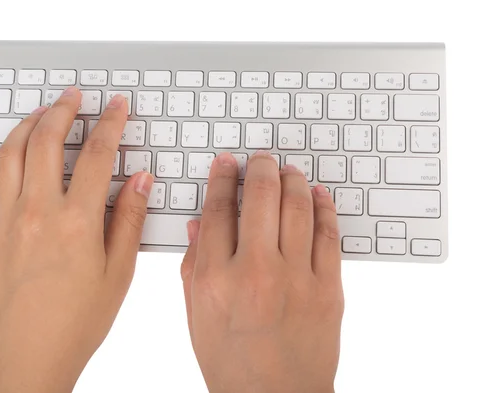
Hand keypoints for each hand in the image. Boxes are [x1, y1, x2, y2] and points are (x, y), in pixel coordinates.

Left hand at [0, 89, 152, 392]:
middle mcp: (38, 211)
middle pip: (48, 140)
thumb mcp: (118, 271)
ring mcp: (6, 220)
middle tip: (73, 97)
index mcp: (77, 220)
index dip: (110, 123)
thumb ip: (128, 219)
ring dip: (28, 126)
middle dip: (63, 110)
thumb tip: (140, 180)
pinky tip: (8, 156)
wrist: (27, 354)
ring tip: (41, 114)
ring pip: (12, 154)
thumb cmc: (76, 320)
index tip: (117, 107)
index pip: (98, 155)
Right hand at [181, 151, 343, 392]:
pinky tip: (317, 195)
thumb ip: (194, 265)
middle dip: (260, 168)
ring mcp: (296, 278)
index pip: (218, 210)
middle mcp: (255, 272)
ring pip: (297, 207)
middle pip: (260, 198)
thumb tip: (199, 225)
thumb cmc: (231, 361)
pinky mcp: (328, 289)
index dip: (223, 179)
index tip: (227, 164)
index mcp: (215, 279)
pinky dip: (323, 208)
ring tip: (287, 171)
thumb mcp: (196, 315)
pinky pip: (328, 235)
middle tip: (260, 160)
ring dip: (292, 180)